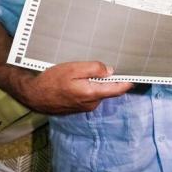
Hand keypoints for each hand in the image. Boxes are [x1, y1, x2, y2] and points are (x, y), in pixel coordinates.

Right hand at [17, 61, 132, 114]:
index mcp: (92, 93)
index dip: (128, 82)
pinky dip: (89, 86)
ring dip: (97, 82)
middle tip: (108, 65)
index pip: (118, 89)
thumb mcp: (73, 69)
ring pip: (98, 91)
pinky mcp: (78, 106)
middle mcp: (91, 103)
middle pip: (108, 89)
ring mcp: (85, 106)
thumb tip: (109, 71)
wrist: (33, 95)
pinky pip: (89, 95)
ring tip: (87, 70)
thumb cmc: (51, 81)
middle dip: (110, 79)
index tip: (138, 75)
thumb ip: (93, 69)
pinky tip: (79, 79)